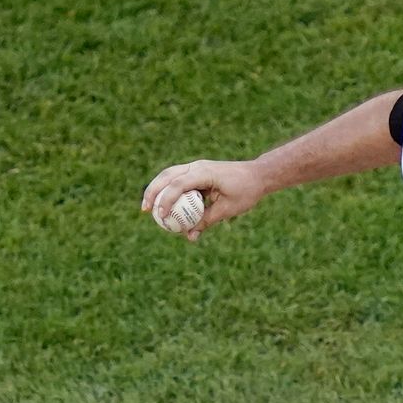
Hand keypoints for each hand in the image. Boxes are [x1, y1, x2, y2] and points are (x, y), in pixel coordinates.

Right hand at [140, 159, 271, 241]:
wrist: (257, 175)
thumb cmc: (246, 192)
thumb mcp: (228, 209)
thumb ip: (207, 221)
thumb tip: (190, 236)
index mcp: (204, 172)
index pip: (178, 184)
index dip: (166, 200)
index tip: (161, 215)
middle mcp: (196, 166)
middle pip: (166, 176)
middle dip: (153, 192)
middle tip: (145, 210)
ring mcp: (195, 167)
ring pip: (168, 176)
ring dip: (157, 189)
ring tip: (148, 207)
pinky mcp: (197, 172)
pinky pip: (177, 180)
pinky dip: (168, 190)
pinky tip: (163, 204)